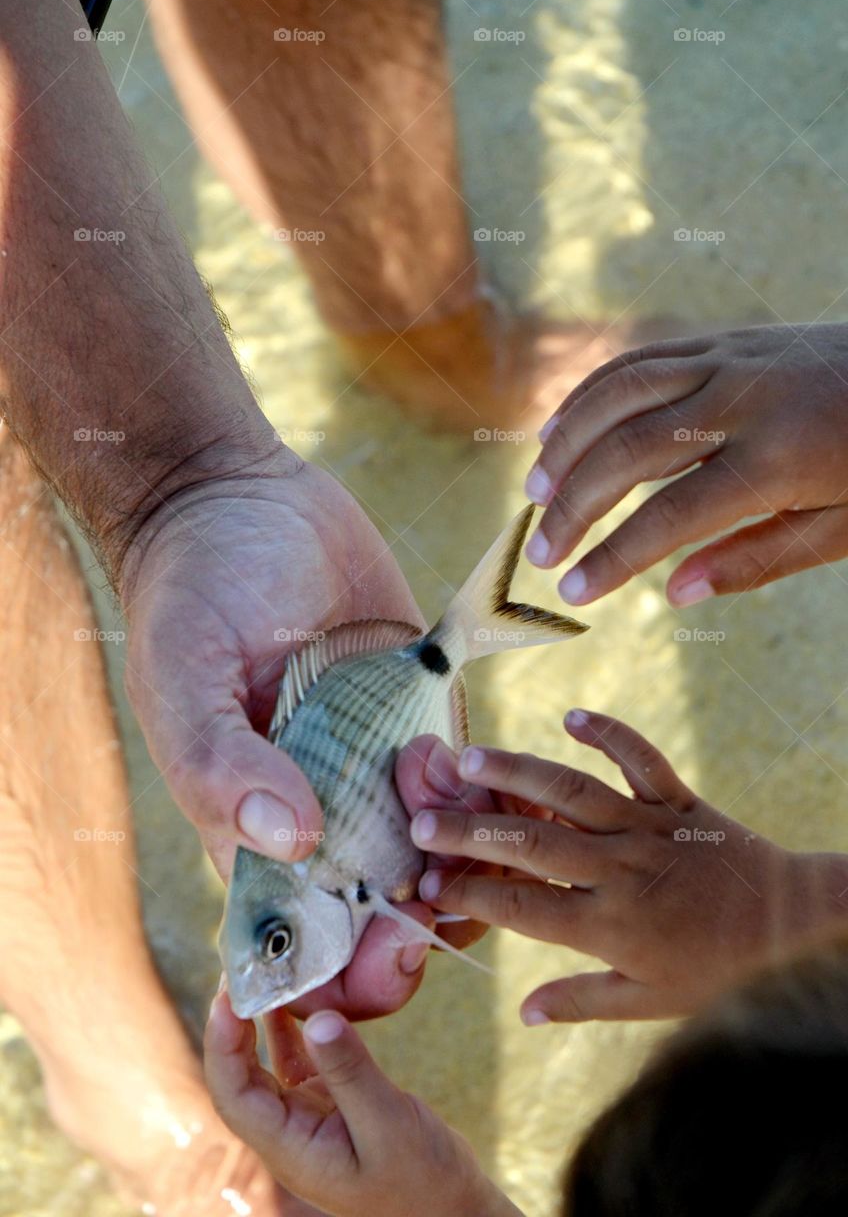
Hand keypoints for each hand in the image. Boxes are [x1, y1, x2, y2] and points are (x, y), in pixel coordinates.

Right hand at [120, 454, 435, 1017]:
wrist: (241, 498)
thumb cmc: (194, 592)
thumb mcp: (186, 679)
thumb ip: (220, 768)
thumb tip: (293, 841)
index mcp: (253, 827)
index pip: (308, 936)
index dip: (350, 970)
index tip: (387, 948)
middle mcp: (322, 808)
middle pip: (389, 907)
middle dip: (428, 914)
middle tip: (436, 867)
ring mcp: (375, 760)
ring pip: (442, 848)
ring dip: (462, 843)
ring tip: (426, 768)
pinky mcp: (421, 708)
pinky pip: (470, 774)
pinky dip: (487, 787)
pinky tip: (467, 757)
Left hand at [203, 994, 522, 1216]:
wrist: (450, 1209)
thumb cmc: (422, 1181)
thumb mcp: (389, 1124)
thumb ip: (351, 1073)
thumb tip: (316, 1018)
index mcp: (290, 1149)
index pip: (234, 1095)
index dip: (222, 1044)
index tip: (228, 996)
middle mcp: (288, 1133)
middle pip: (239, 1076)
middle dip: (232, 1025)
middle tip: (237, 969)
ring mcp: (306, 1118)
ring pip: (265, 1066)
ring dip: (256, 1023)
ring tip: (256, 974)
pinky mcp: (329, 1103)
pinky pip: (298, 1062)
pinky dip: (290, 1030)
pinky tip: (292, 998)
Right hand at [407, 709, 847, 1020]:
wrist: (793, 925)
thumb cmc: (720, 971)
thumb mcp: (651, 1002)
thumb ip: (583, 1001)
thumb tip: (524, 1012)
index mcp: (607, 926)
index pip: (520, 907)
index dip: (469, 893)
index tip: (427, 882)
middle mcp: (618, 871)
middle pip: (530, 844)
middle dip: (469, 831)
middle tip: (421, 818)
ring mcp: (646, 828)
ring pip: (570, 792)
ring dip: (517, 771)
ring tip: (469, 757)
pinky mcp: (677, 800)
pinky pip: (640, 759)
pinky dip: (609, 733)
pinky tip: (572, 716)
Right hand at [523, 323, 847, 605]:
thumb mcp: (844, 528)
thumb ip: (757, 559)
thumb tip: (677, 592)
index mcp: (778, 459)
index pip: (670, 518)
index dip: (612, 559)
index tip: (573, 593)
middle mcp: (741, 402)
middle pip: (628, 453)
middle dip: (572, 507)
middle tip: (538, 553)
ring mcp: (727, 361)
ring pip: (619, 396)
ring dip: (566, 444)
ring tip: (534, 494)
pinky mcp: (721, 340)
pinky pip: (638, 361)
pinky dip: (590, 395)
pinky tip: (560, 430)